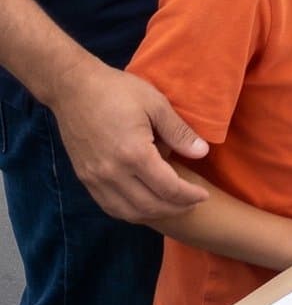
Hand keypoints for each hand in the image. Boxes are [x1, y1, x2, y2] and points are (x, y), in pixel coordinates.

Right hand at [50, 60, 208, 220]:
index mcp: (133, 153)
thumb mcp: (156, 103)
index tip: (204, 195)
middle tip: (192, 203)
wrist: (74, 89)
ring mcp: (95, 179)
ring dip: (153, 214)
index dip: (189, 196)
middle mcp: (112, 173)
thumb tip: (202, 152)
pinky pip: (110, 206)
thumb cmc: (117, 90)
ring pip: (128, 212)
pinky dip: (131, 212)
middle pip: (149, 206)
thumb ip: (179, 132)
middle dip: (175, 209)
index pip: (168, 188)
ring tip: (173, 206)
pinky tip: (145, 204)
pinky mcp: (85, 178)